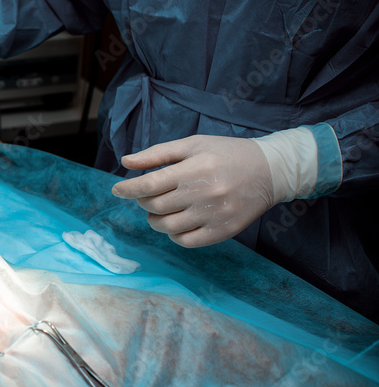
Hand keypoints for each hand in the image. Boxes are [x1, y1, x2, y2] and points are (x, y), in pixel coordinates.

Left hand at [111, 135, 275, 247]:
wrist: (270, 170)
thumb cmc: (226, 153)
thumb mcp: (192, 145)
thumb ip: (157, 154)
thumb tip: (126, 162)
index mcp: (193, 169)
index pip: (149, 184)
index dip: (128, 189)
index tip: (117, 190)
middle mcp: (203, 194)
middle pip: (155, 207)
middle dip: (143, 202)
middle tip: (147, 196)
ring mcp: (214, 215)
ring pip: (167, 227)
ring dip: (155, 220)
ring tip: (160, 211)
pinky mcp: (223, 231)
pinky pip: (187, 241)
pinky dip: (174, 235)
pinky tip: (177, 223)